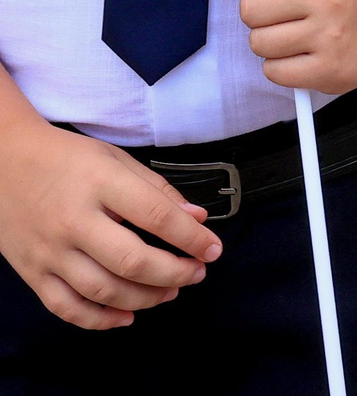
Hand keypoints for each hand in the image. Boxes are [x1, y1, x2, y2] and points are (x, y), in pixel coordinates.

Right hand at [0, 116, 220, 327]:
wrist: (2, 162)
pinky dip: (99, 320)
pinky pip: (66, 307)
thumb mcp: (115, 159)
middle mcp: (73, 221)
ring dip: (144, 298)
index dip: (192, 237)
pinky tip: (127, 317)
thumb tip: (197, 218)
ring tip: (170, 292)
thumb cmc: (66, 159)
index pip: (157, 216)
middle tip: (197, 273)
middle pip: (131, 261)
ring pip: (102, 290)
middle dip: (174, 273)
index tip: (213, 249)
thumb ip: (157, 189)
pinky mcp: (32, 271)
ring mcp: (50, 250)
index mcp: (100, 184)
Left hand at [207, 0, 356, 94]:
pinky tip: (304, 54)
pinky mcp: (327, 70)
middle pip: (250, 8)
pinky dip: (282, 66)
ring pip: (257, 42)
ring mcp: (331, 35)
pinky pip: (272, 71)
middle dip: (261, 14)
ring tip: (297, 34)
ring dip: (270, 41)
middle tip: (289, 13)